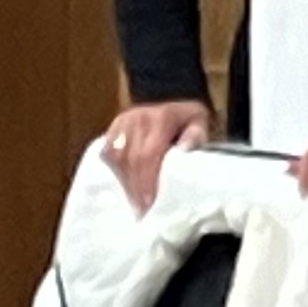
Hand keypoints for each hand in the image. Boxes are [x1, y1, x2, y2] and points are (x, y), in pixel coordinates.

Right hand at [99, 100, 213, 213]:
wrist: (172, 96)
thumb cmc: (188, 119)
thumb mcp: (200, 122)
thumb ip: (196, 135)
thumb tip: (184, 149)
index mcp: (162, 119)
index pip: (148, 154)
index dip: (147, 180)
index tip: (148, 202)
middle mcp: (138, 118)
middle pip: (131, 159)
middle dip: (135, 187)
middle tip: (140, 210)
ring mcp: (123, 122)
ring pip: (116, 157)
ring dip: (124, 182)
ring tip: (132, 203)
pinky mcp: (113, 126)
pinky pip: (107, 152)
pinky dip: (115, 171)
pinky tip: (123, 186)